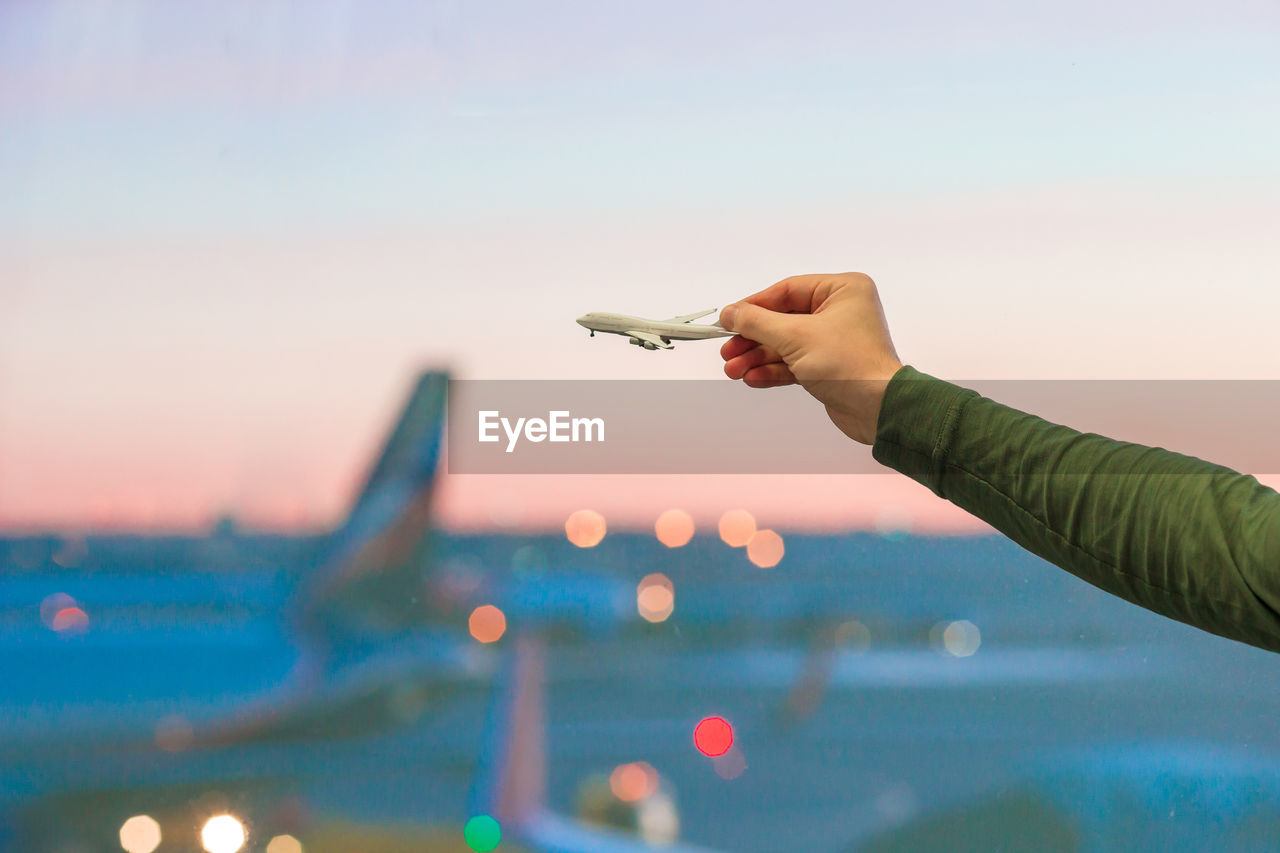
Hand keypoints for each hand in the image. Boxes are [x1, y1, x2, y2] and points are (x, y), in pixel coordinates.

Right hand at [719, 272, 904, 444]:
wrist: (878, 410)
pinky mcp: (829, 366)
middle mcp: (840, 311)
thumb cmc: (851, 365)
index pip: (786, 291)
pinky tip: (752, 378)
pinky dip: (772, 370)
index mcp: (842, 290)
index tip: (728, 319)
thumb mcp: (796, 337)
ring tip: (734, 371)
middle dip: (753, 339)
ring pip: (785, 344)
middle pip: (782, 319)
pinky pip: (794, 362)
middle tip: (728, 352)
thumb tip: (730, 312)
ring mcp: (834, 340)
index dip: (753, 306)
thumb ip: (758, 323)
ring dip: (758, 358)